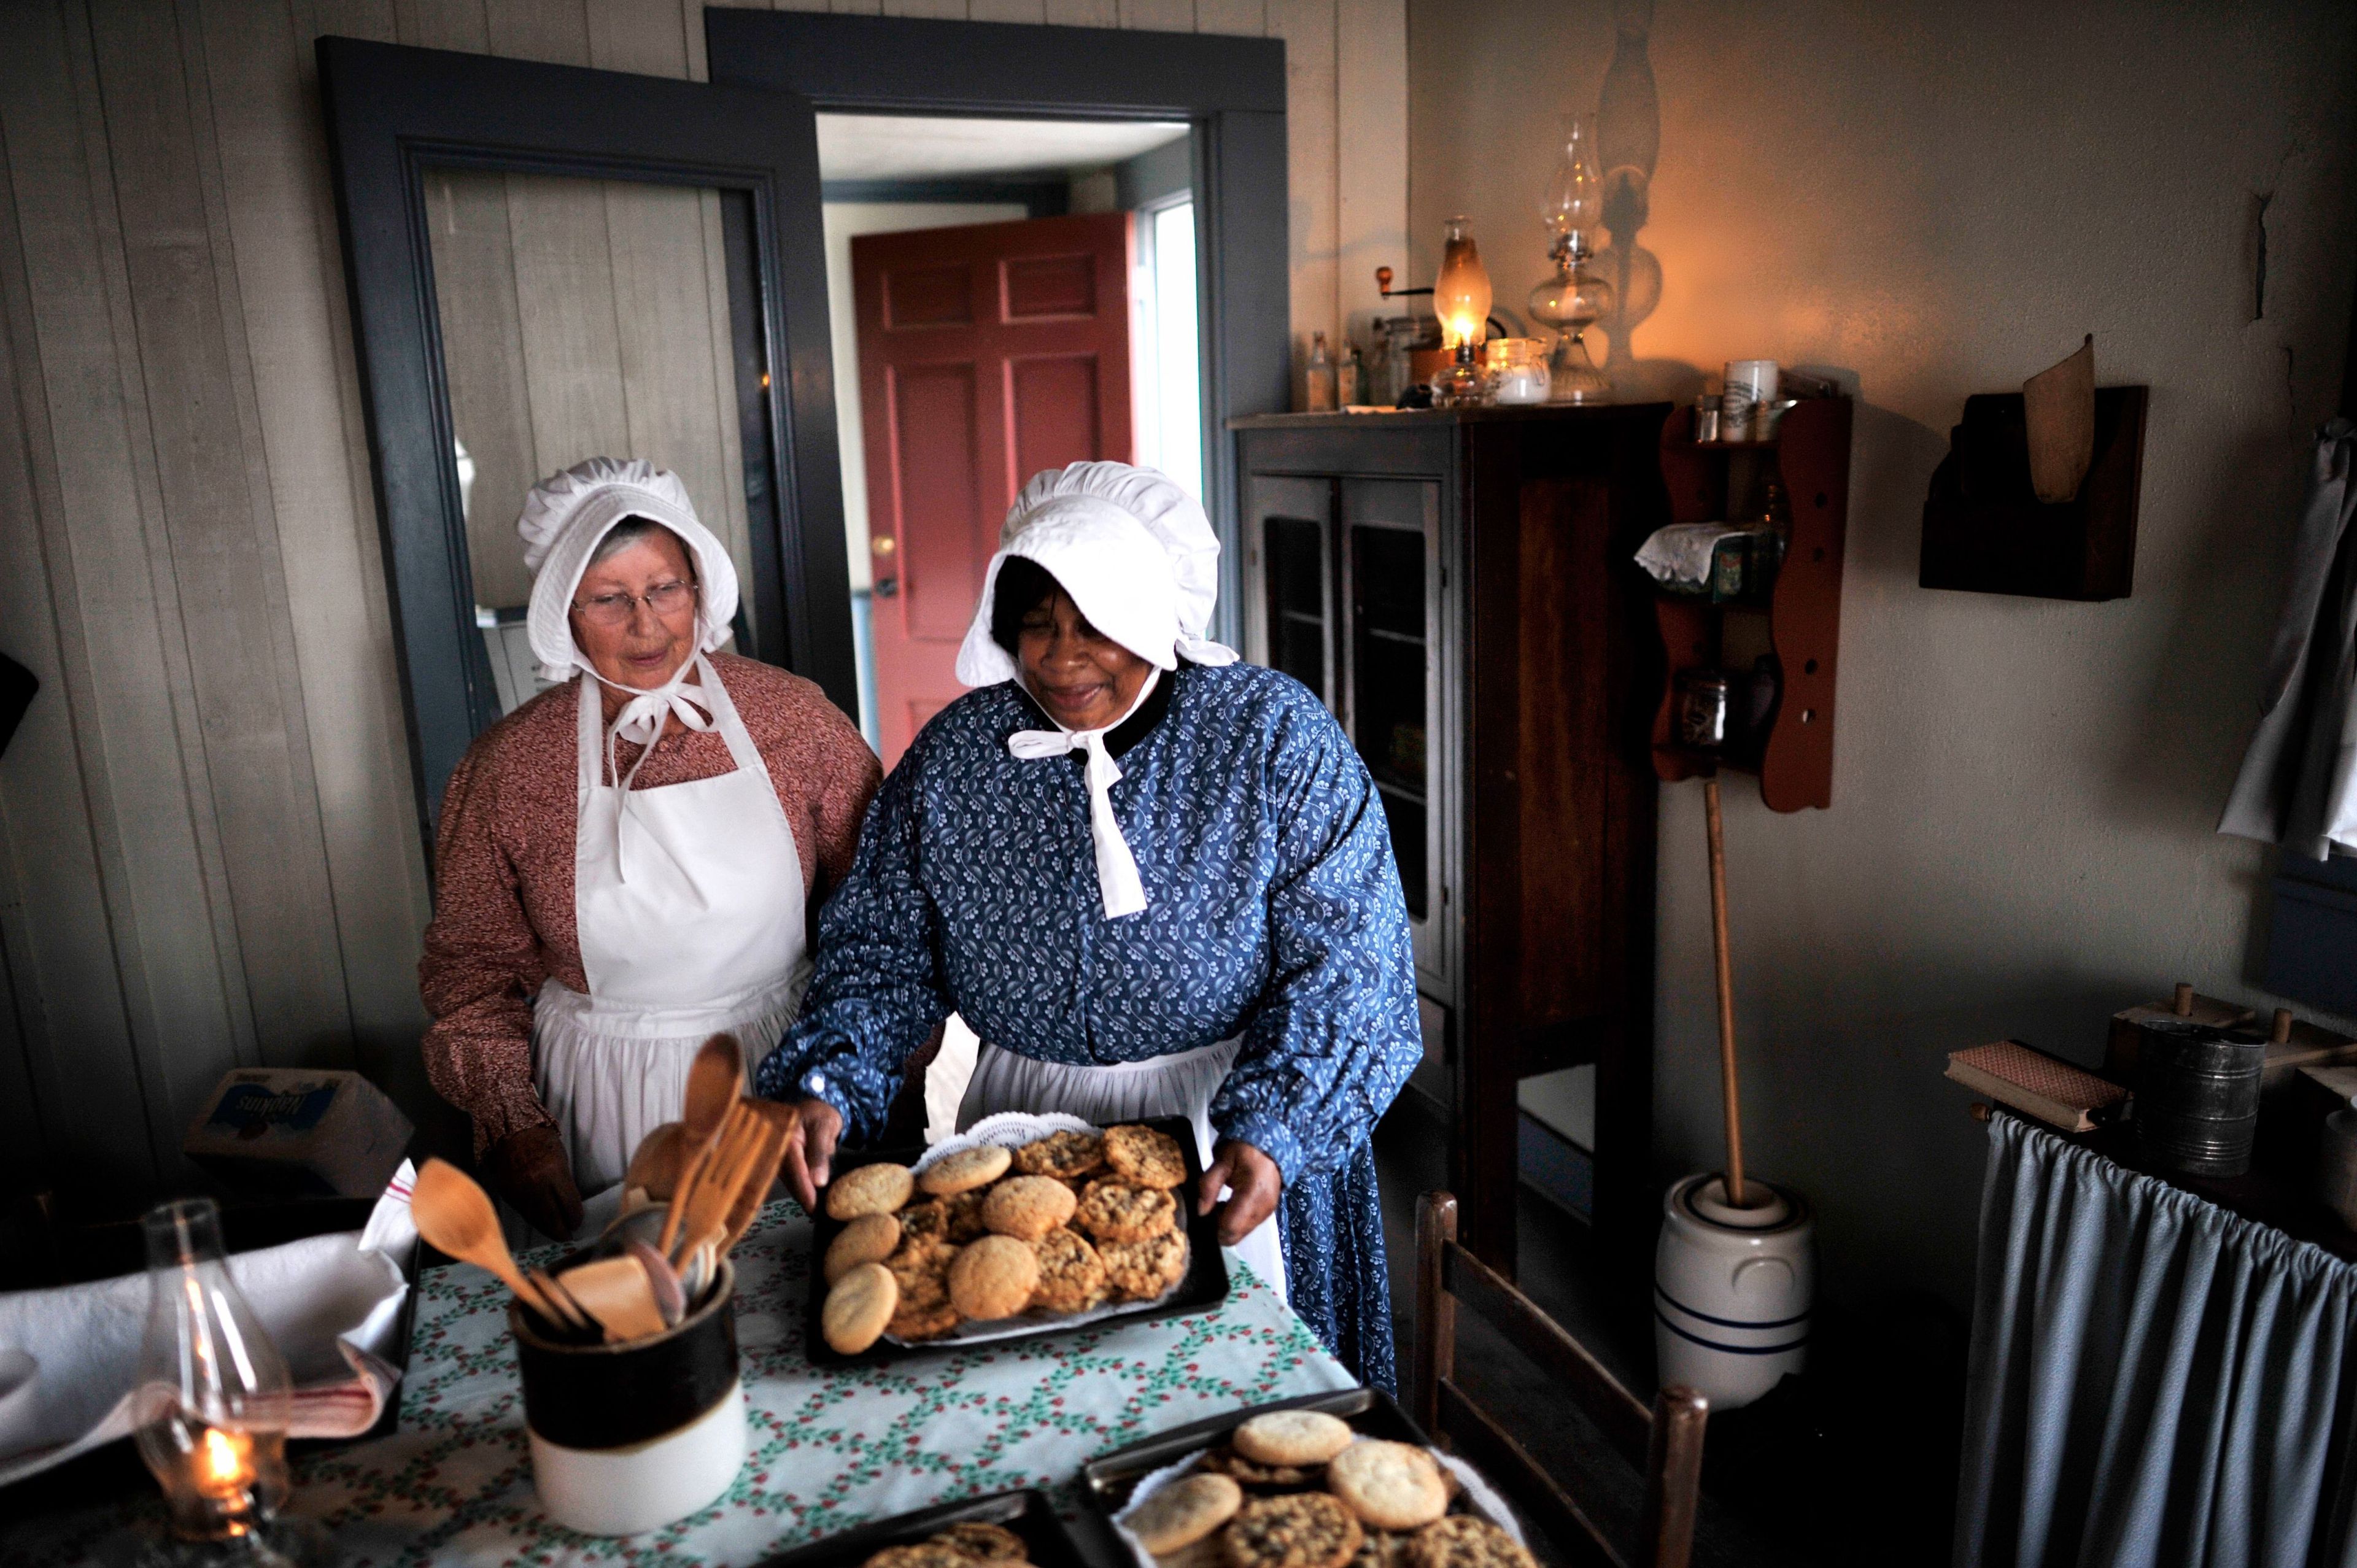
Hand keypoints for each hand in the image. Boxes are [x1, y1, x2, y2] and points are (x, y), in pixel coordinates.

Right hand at [483, 1123, 583, 1239]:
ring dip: (548, 1230)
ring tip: (557, 1234)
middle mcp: (535, 1186)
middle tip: (568, 1237)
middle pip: (552, 1219)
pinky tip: (542, 1224)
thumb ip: (564, 1183)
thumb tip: (568, 1206)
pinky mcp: (508, 1195)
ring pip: (536, 1220)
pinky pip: (524, 1213)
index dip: (575, 1218)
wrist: (510, 1132)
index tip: (577, 1222)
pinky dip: (535, 1221)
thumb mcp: (560, 1159)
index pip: (569, 1206)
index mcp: (553, 1173)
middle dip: (562, 1231)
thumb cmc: (541, 1141)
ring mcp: (519, 1192)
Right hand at [780, 1097, 843, 1214]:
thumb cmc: (819, 1114)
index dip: (805, 1191)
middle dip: (805, 1199)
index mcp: (785, 1141)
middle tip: (820, 1216)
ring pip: (793, 1183)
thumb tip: (818, 1182)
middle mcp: (778, 1153)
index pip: (795, 1171)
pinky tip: (815, 1201)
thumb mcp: (824, 1127)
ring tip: (820, 1212)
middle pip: (792, 1181)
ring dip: (805, 1197)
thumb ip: (819, 1153)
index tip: (814, 1208)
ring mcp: (781, 1160)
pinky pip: (795, 1180)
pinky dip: (805, 1190)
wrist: (814, 1107)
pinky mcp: (786, 1165)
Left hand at [1198, 1139, 1281, 1245]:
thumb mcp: (1221, 1161)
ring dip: (1227, 1225)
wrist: (1268, 1144)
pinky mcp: (1268, 1213)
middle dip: (1218, 1228)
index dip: (1212, 1225)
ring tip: (1221, 1204)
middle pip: (1235, 1236)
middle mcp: (1263, 1208)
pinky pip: (1248, 1227)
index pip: (1229, 1226)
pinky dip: (1236, 1221)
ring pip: (1241, 1234)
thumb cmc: (1243, 1149)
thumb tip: (1201, 1212)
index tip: (1204, 1212)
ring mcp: (1268, 1212)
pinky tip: (1230, 1204)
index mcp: (1253, 1193)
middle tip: (1211, 1209)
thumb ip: (1209, 1185)